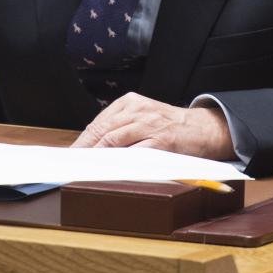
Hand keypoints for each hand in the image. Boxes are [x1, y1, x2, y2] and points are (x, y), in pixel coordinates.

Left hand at [71, 93, 234, 160]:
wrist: (203, 128)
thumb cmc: (169, 127)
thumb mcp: (144, 117)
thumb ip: (121, 127)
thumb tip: (92, 148)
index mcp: (131, 102)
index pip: (99, 122)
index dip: (82, 140)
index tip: (70, 155)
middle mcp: (139, 110)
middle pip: (103, 130)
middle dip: (84, 150)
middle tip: (71, 165)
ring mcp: (150, 124)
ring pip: (115, 140)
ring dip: (96, 156)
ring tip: (83, 169)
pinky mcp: (161, 140)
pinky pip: (136, 153)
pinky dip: (120, 162)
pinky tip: (110, 170)